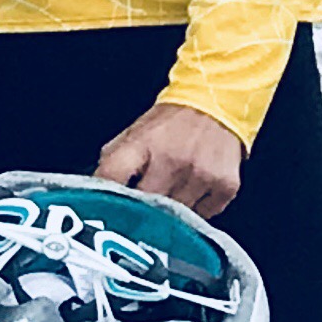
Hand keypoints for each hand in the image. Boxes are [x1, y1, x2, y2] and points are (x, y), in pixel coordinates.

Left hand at [95, 101, 244, 219]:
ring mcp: (200, 174)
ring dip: (170, 216)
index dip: (103, 199)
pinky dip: (196, 213)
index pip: (111, 177)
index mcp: (142, 144)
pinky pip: (203, 216)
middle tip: (139, 218)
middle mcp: (172, 159)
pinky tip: (193, 195)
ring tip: (170, 200)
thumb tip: (96, 194)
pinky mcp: (224, 186)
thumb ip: (113, 163)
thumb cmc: (171, 123)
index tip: (104, 212)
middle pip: (146, 207)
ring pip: (176, 219)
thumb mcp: (134, 134)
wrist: (215, 102)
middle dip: (140, 215)